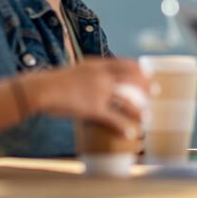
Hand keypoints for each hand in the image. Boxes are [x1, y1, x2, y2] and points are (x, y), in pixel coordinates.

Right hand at [19, 57, 148, 138]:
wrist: (41, 89)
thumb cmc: (54, 82)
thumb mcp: (75, 71)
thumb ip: (88, 74)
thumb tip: (96, 79)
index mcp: (97, 65)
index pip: (124, 64)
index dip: (138, 68)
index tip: (148, 72)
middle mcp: (102, 76)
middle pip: (130, 80)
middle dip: (145, 86)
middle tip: (155, 91)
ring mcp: (99, 92)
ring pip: (126, 101)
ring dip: (139, 109)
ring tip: (147, 116)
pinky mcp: (93, 108)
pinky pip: (113, 118)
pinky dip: (124, 126)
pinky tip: (131, 132)